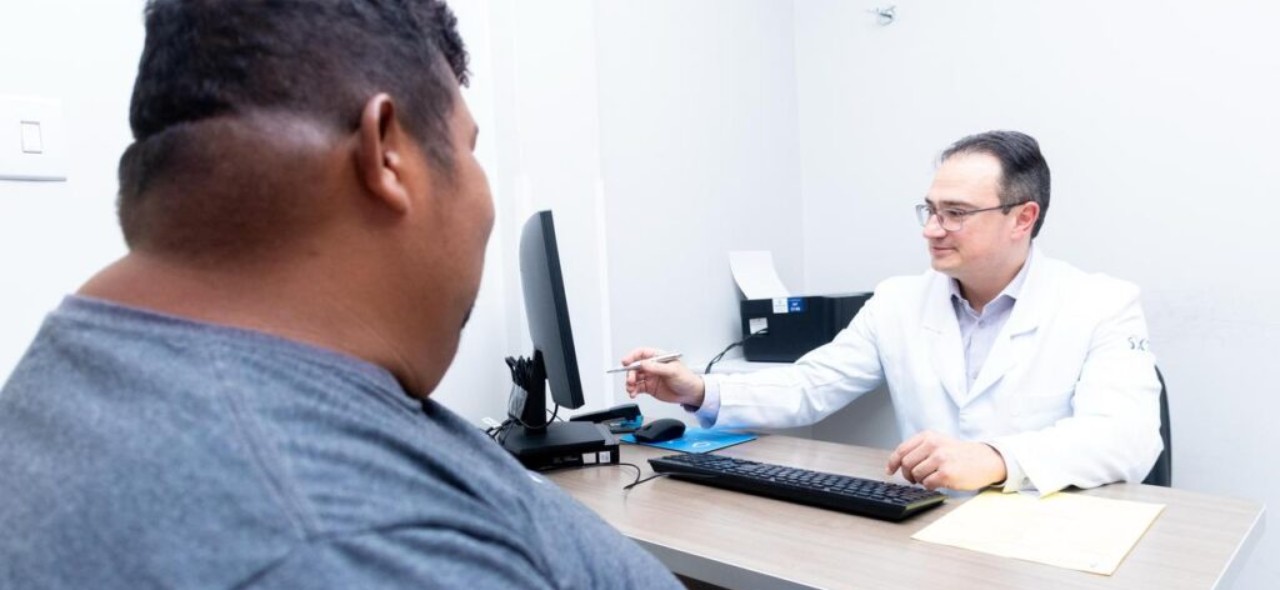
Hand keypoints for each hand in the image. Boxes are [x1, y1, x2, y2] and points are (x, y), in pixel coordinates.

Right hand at [620, 347, 705, 407]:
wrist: (691, 394)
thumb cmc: (686, 378)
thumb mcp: (672, 371)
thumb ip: (657, 368)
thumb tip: (643, 364)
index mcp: (658, 358)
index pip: (641, 353)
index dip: (632, 356)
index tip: (626, 362)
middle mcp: (652, 366)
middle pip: (635, 367)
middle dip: (630, 373)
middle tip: (630, 381)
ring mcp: (650, 377)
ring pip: (634, 378)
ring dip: (630, 383)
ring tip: (631, 389)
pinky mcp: (649, 387)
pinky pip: (637, 388)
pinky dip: (633, 391)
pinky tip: (633, 394)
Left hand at [885, 431, 1006, 490]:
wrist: (985, 460)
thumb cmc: (959, 453)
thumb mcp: (938, 443)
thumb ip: (919, 449)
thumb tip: (897, 463)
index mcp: (928, 436)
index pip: (902, 450)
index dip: (893, 463)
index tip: (890, 471)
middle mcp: (933, 445)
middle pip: (906, 464)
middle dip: (908, 474)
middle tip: (915, 478)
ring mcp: (940, 459)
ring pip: (916, 475)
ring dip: (921, 480)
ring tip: (932, 477)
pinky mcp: (947, 473)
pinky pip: (927, 484)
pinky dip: (930, 486)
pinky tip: (939, 482)